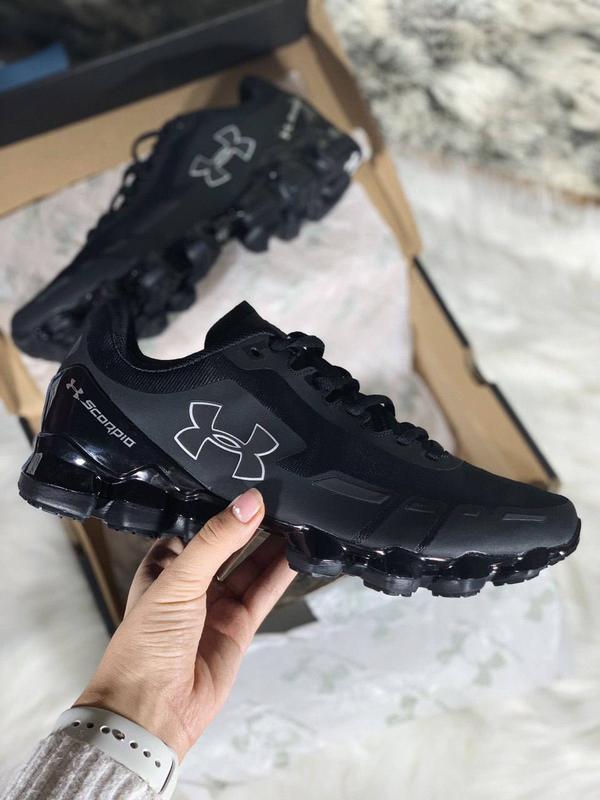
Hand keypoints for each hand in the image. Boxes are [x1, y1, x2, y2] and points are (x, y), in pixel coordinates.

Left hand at [75, 489, 294, 760]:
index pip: (194, 528)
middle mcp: (190, 585)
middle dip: (250, 526)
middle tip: (280, 500)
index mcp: (163, 568)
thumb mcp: (178, 580)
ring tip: (295, 520)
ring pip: (249, 568)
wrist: (152, 710)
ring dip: (270, 547)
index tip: (245, 488)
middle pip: (227, 547)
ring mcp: (215, 607)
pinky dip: (279, 575)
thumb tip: (249, 502)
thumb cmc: (146, 644)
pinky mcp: (237, 629)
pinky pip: (262, 595)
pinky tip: (296, 554)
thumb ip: (215, 540)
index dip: (218, 510)